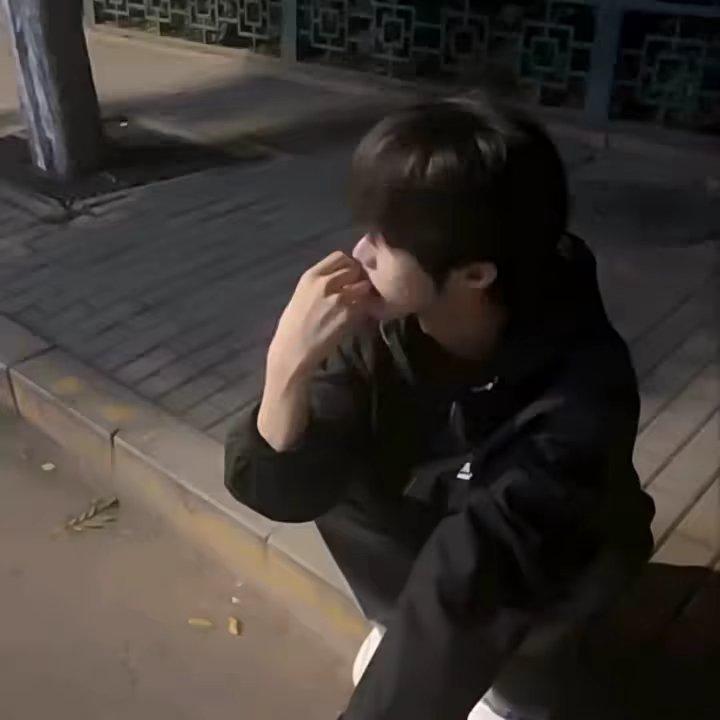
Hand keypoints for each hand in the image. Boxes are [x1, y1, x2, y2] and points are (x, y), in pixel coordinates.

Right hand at [268, 251, 372, 380]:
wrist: (293, 350)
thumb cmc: (292, 326)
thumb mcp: (301, 295)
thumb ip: (318, 284)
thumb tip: (335, 279)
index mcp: (311, 276)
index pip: (339, 256)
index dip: (347, 264)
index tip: (348, 275)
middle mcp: (325, 283)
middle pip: (354, 268)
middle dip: (358, 277)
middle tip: (356, 289)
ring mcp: (339, 298)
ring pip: (363, 285)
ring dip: (364, 293)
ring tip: (359, 302)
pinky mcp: (349, 315)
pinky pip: (364, 305)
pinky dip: (365, 309)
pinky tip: (358, 316)